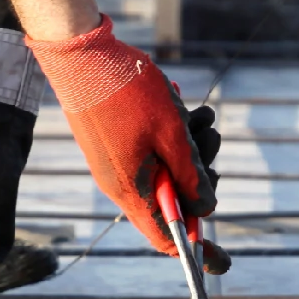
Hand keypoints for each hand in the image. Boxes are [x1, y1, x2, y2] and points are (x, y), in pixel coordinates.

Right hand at [28, 16, 222, 262]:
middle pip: (169, 202)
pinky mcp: (112, 145)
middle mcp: (119, 185)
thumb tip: (205, 207)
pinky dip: (168, 135)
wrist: (80, 54)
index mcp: (132, 191)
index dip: (195, 244)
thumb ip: (191, 176)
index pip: (165, 239)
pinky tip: (179, 107)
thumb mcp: (172, 134)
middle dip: (198, 176)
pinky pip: (148, 152)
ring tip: (199, 116)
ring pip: (163, 171)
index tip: (218, 243)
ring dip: (187, 148)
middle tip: (210, 143)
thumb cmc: (127, 92)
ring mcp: (113, 164)